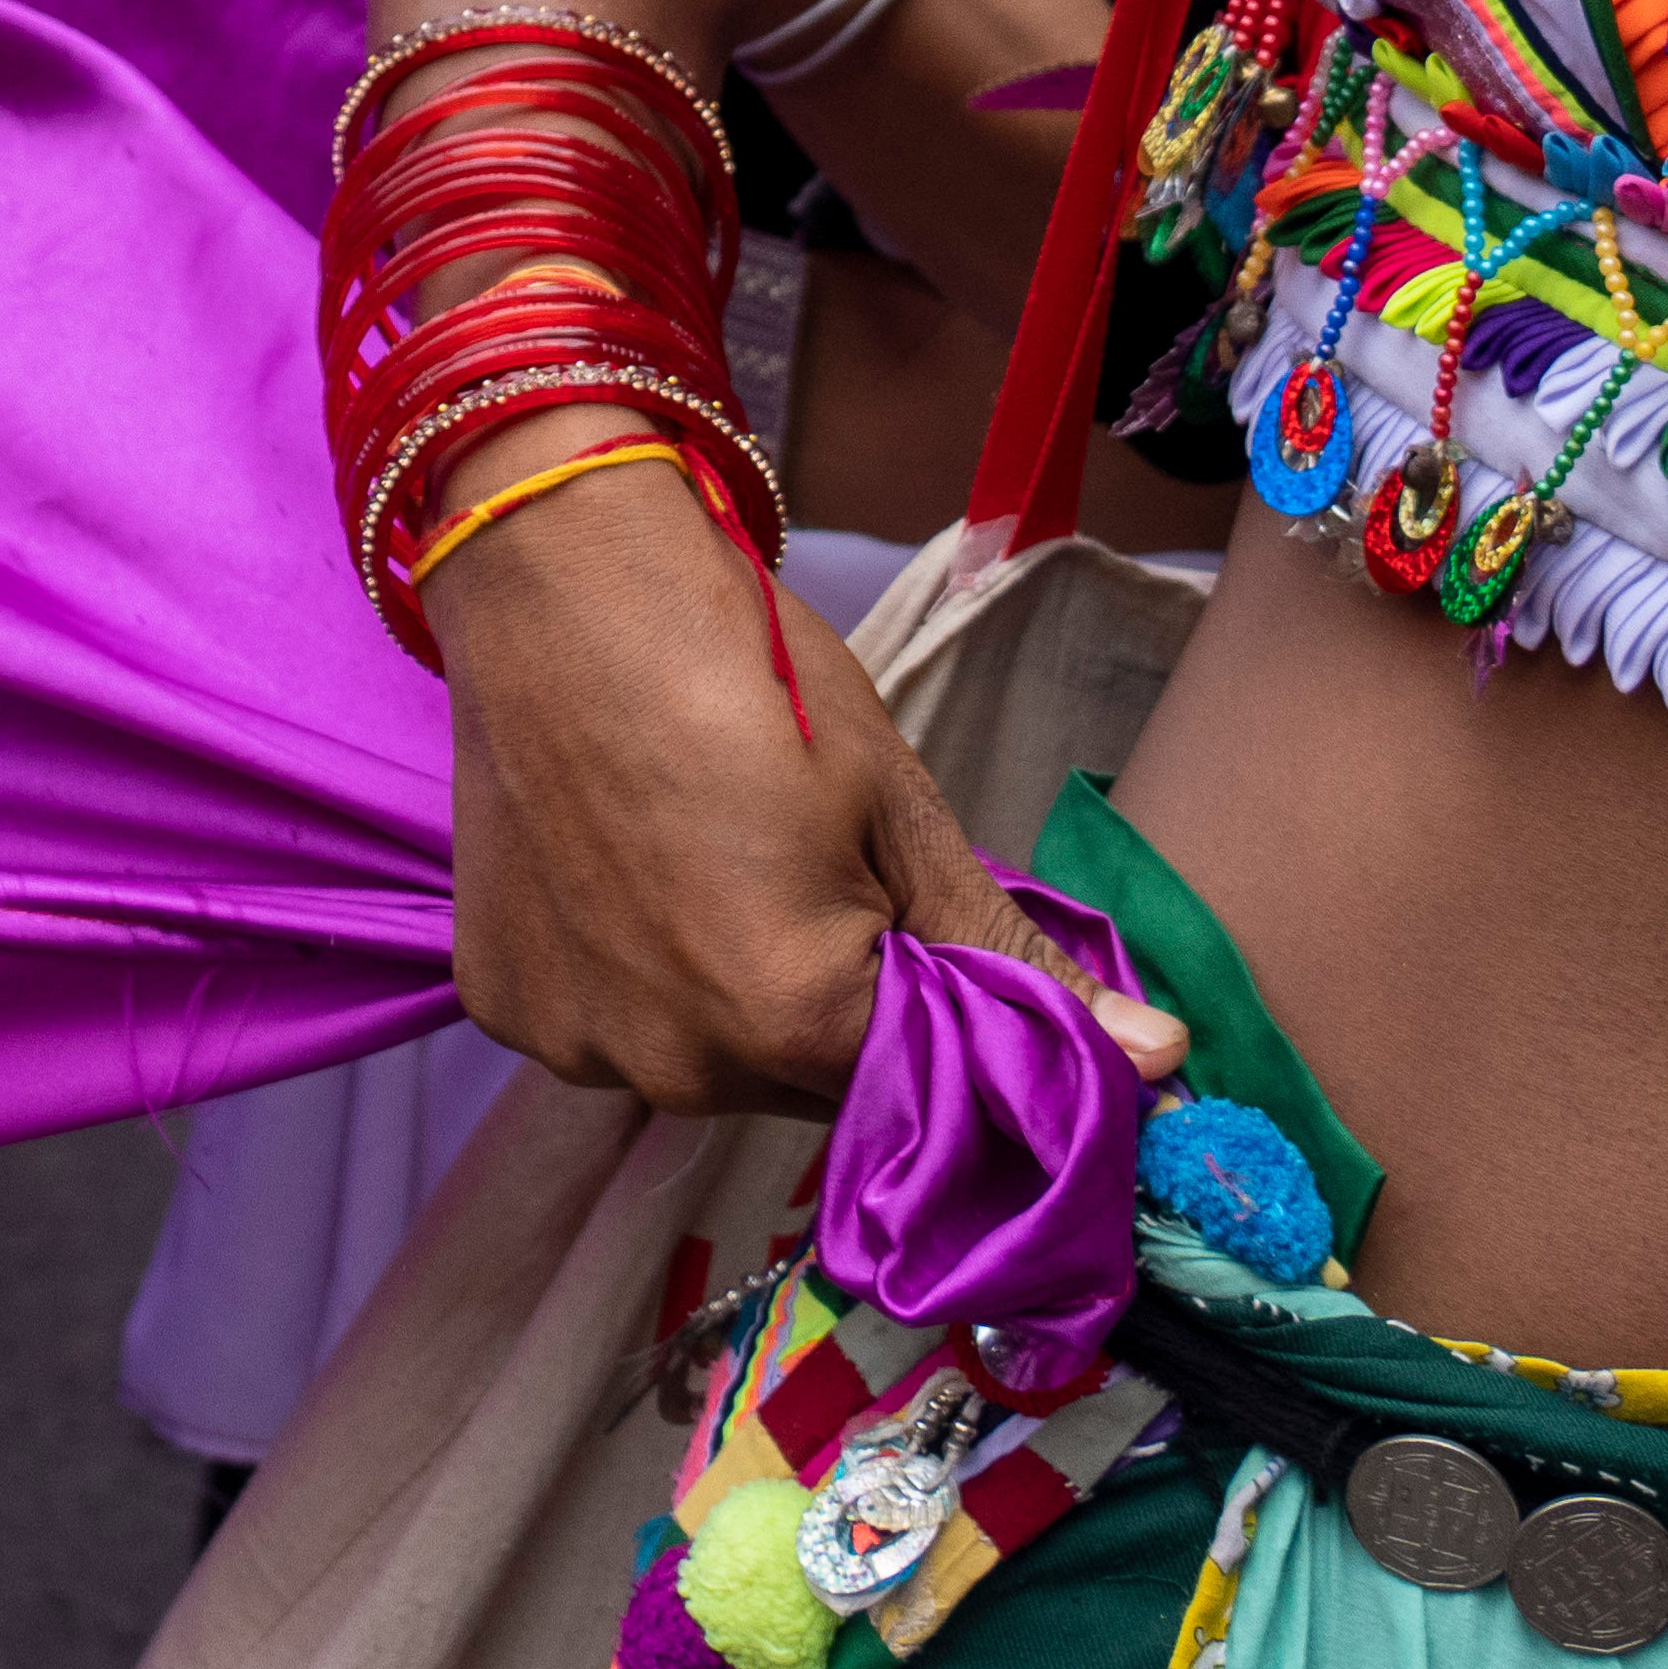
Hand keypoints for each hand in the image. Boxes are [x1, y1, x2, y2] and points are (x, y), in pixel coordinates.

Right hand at [428, 444, 1024, 1112]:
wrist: (559, 573)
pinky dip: (636, 974)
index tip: (935, 945)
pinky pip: (611, 1026)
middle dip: (840, 1006)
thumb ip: (1011, 959)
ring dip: (736, 997)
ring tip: (715, 858)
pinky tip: (632, 872)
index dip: (950, 1024)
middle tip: (819, 871)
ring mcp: (575, 1044)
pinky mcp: (504, 1005)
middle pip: (810, 1084)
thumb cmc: (750, 670)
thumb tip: (1164, 1068)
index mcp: (794, 1020)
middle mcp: (678, 1068)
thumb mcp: (899, 809)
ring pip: (709, 1059)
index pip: (926, 1094)